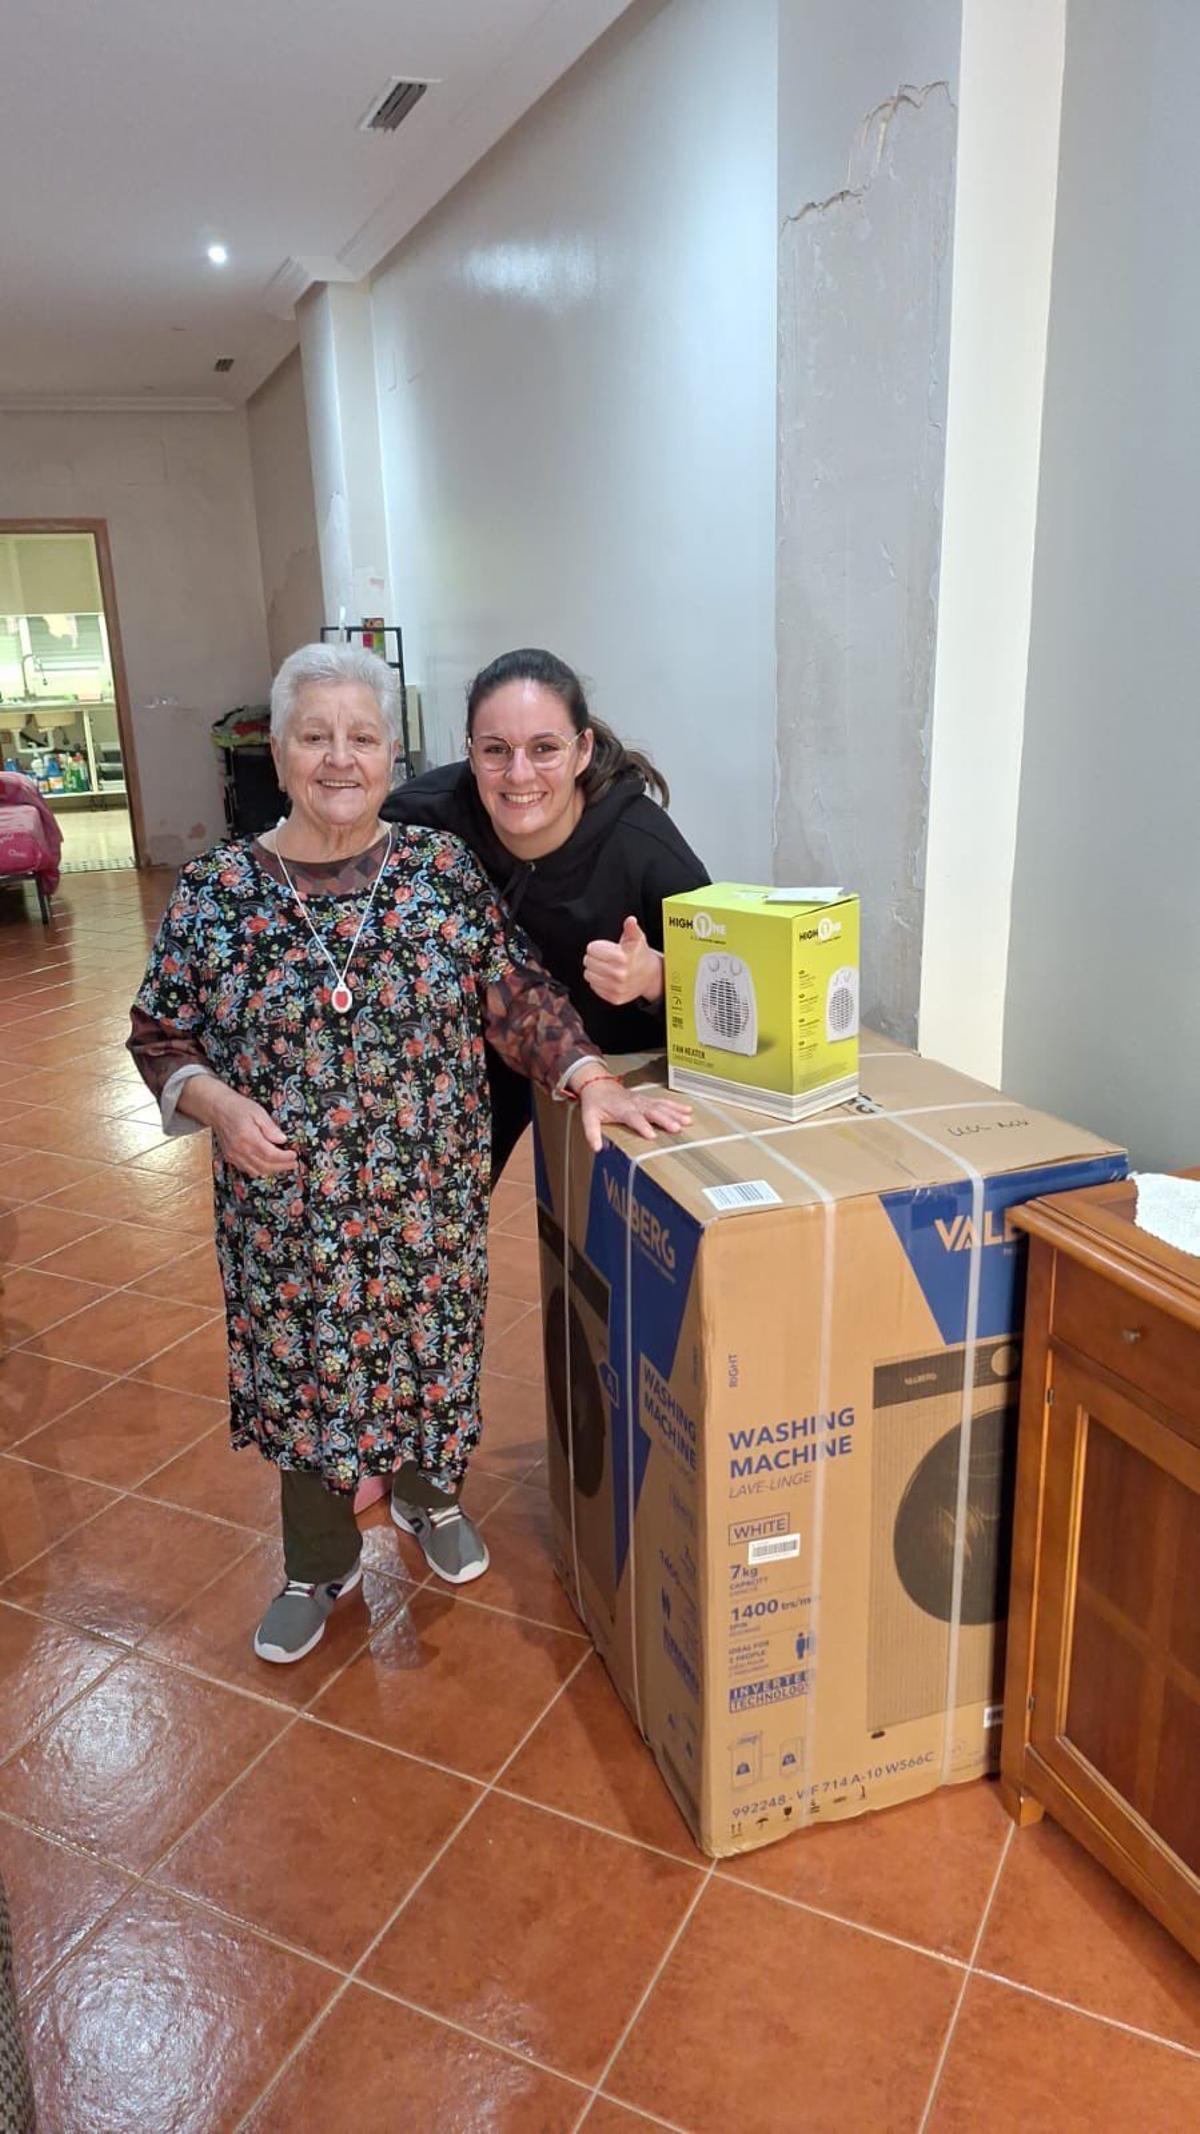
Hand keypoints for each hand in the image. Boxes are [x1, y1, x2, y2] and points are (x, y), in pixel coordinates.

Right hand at [179, 1077, 297, 1177]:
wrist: (218, 1109)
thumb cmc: (239, 1107)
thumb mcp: (258, 1112)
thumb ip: (270, 1127)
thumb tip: (283, 1139)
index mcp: (247, 1137)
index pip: (270, 1154)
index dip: (284, 1158)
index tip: (294, 1155)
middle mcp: (239, 1149)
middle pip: (265, 1166)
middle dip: (282, 1166)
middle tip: (294, 1163)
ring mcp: (233, 1155)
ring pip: (256, 1171)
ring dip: (272, 1170)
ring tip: (284, 1165)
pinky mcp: (230, 1157)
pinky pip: (247, 1170)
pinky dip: (260, 1170)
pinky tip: (268, 1164)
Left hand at [575, 1074, 691, 1153]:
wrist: (597, 1084)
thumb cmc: (595, 1103)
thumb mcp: (588, 1118)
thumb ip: (592, 1133)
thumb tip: (597, 1149)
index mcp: (621, 1109)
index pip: (633, 1118)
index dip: (642, 1126)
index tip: (652, 1135)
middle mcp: (635, 1104)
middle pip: (652, 1111)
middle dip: (665, 1119)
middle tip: (677, 1128)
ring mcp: (643, 1100)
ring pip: (661, 1106)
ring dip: (675, 1113)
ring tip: (688, 1121)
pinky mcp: (647, 1099)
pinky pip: (664, 1102)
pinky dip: (676, 1106)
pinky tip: (688, 1110)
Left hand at [582, 917, 663, 1006]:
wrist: (650, 976)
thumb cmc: (639, 954)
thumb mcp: (636, 938)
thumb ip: (631, 929)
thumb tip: (630, 920)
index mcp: (622, 957)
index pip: (591, 949)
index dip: (598, 946)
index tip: (607, 948)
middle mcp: (619, 974)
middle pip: (588, 962)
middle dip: (594, 957)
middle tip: (606, 958)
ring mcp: (616, 988)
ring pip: (588, 975)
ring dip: (594, 970)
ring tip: (606, 967)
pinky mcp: (614, 998)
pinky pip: (594, 987)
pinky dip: (599, 982)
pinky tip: (609, 978)